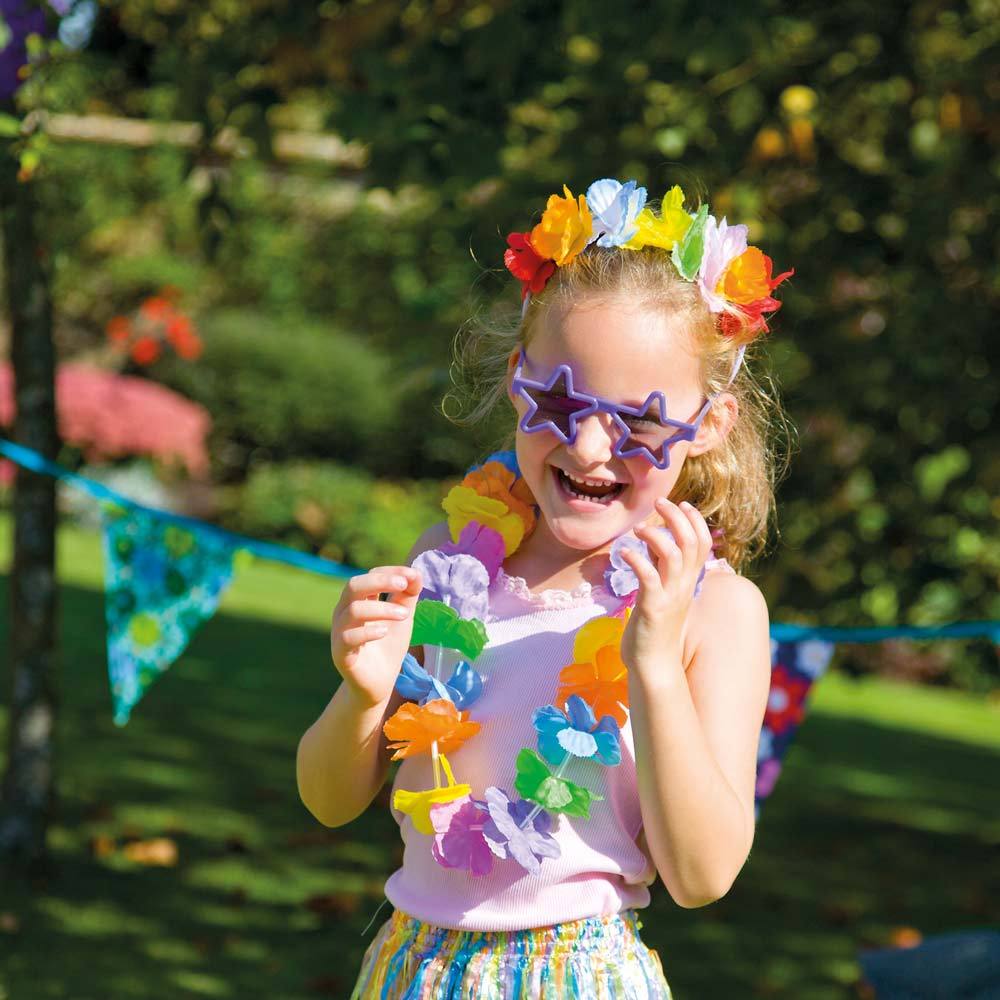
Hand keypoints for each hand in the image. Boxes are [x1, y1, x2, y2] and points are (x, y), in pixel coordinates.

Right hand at [330, 565, 422, 707]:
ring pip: (353, 610)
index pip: (371, 575)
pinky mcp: (341, 654)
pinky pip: (348, 637)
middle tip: (404, 585)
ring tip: (405, 615)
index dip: (391, 572)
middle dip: (380, 581)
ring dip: (382, 608)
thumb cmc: (387, 646)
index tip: (413, 576)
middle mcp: (345, 612)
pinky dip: (368, 631)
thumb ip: (407, 596)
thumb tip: (417, 572)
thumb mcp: (402, 618)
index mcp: (359, 600)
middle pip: (354, 585)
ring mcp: (340, 632)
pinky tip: (384, 632)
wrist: (378, 684)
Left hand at [619, 499, 712, 674]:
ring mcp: (669, 597)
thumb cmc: (655, 629)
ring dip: (655, 535)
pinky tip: (624, 553)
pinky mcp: (652, 608)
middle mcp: (684, 586)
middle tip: (659, 503)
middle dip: (676, 517)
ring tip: (639, 529)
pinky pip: (648, 577)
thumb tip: (656, 543)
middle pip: (690, 541)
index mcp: (688, 582)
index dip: (695, 519)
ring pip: (672, 555)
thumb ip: (663, 569)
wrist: (654, 665)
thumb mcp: (665, 593)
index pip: (703, 542)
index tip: (681, 503)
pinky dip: (636, 559)